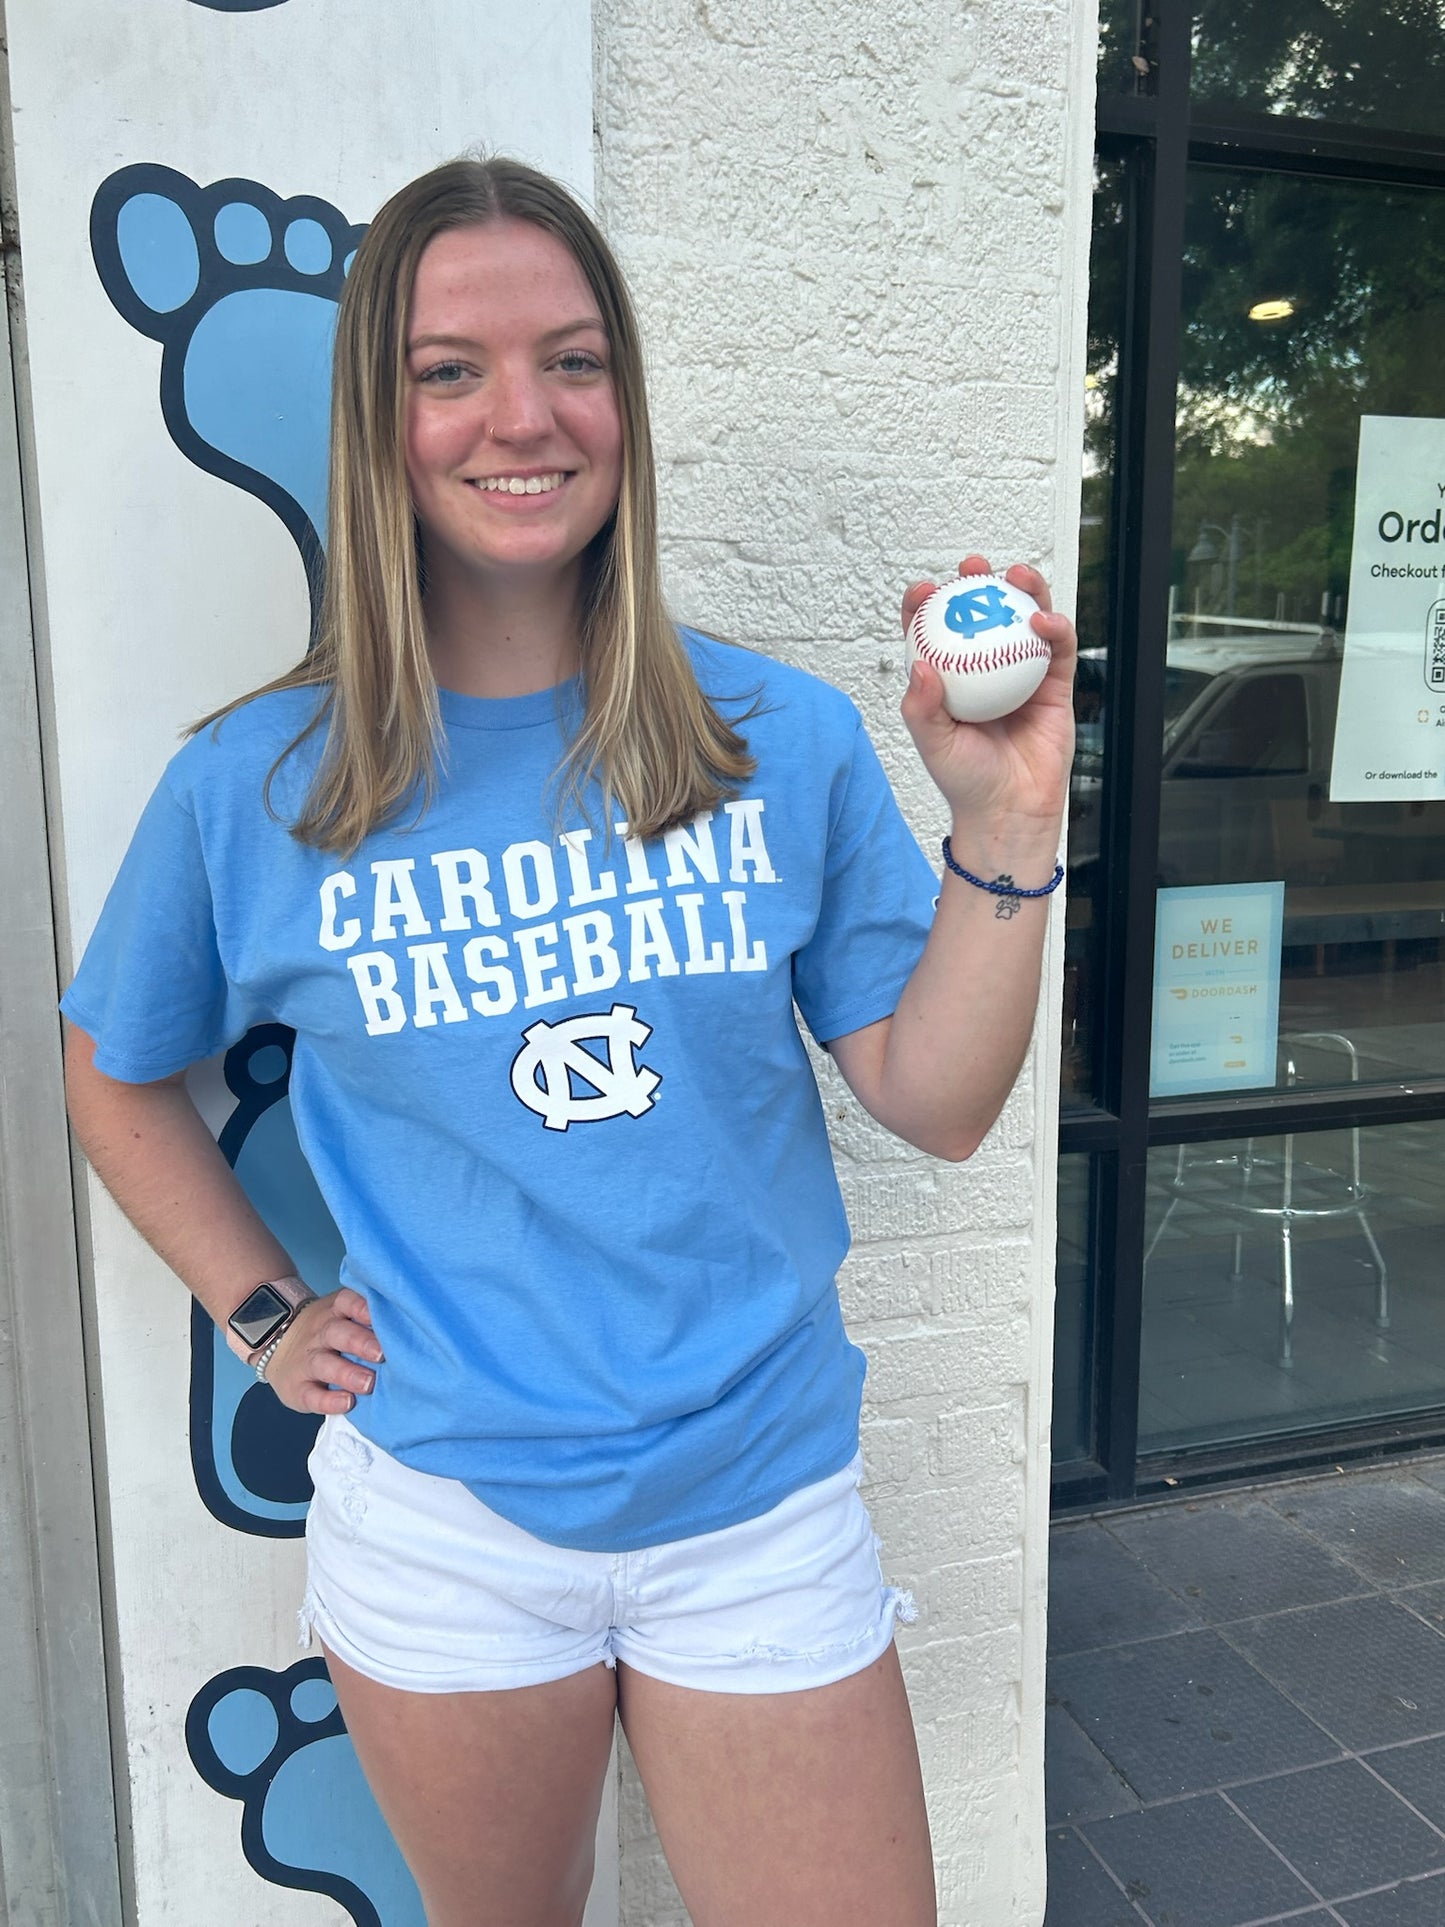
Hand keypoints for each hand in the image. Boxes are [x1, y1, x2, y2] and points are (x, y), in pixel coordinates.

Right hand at [262, 1286, 382, 1415]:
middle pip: (337, 1332)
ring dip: (347, 1373)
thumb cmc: (328, 1332)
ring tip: (368, 1383)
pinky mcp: (297, 1387)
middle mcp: (320, 1333)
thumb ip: (368, 1318)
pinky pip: (311, 1394)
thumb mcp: (341, 1315)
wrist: (273, 1342)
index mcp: (335, 1312)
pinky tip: (347, 1403)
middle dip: (360, 1342)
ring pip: (323, 1363)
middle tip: (382, 1354)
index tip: (383, 1315)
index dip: (363, 1307)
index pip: (347, 1302)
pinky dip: (328, 1401)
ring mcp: (306, 1360)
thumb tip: (410, 1325)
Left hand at [900, 553, 1076, 827]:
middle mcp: (986, 670)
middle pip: (984, 615)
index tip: (922, 591)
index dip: (927, 606)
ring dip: (1023, 590)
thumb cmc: (967, 781)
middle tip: (972, 567)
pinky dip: (1055, 627)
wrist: (1010, 810)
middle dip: (978, 583)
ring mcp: (1022, 673)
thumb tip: (921, 665)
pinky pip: (1059, 648)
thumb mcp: (933, 744)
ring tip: (1015, 575)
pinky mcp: (1055, 684)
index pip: (936, 632)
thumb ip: (922, 707)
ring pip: (1025, 621)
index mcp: (951, 679)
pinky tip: (1042, 619)